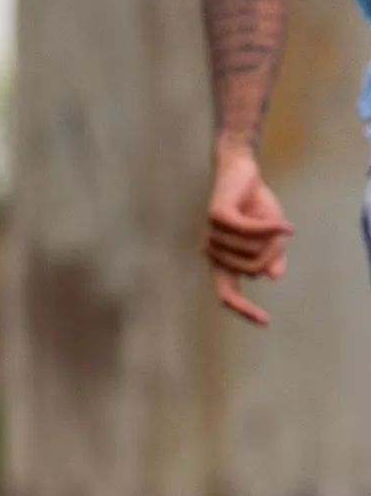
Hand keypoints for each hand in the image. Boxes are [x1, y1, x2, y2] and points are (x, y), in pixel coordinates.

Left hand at [208, 138, 293, 324]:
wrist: (243, 174)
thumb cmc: (254, 208)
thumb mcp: (270, 239)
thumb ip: (270, 259)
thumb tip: (270, 277)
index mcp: (222, 261)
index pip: (226, 293)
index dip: (243, 309)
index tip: (265, 321)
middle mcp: (212, 251)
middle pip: (253, 269)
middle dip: (274, 256)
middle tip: (278, 238)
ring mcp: (211, 234)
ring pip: (253, 249)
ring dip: (272, 236)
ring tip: (270, 221)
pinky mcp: (217, 216)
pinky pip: (249, 230)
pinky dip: (271, 226)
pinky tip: (285, 224)